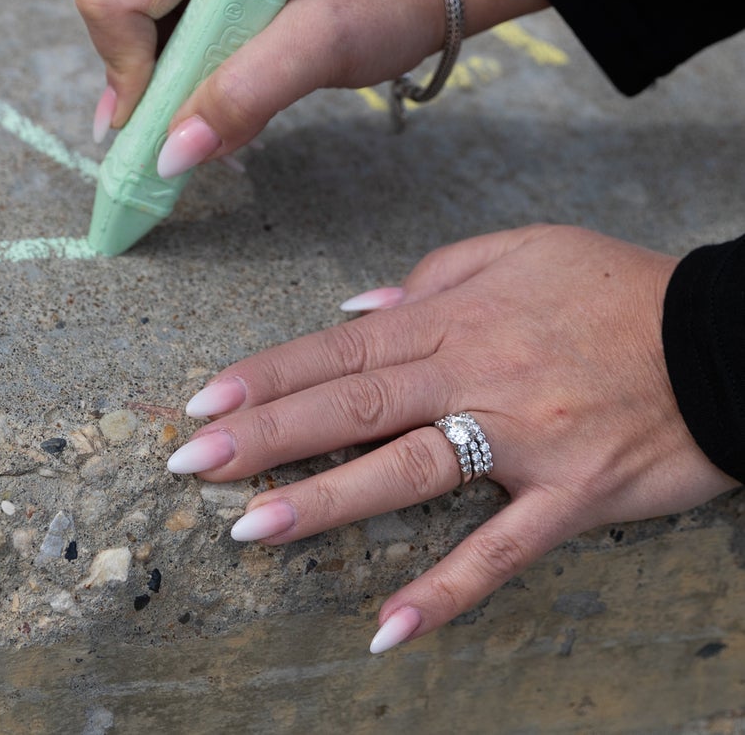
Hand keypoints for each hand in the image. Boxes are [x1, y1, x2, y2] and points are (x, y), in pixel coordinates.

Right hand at [74, 0, 545, 163]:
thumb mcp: (323, 44)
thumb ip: (245, 94)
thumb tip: (170, 155)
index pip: (113, 1)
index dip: (124, 69)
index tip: (165, 123)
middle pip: (116, 17)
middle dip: (140, 84)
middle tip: (188, 133)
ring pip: (137, 34)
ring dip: (164, 88)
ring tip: (214, 120)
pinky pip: (167, 37)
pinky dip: (183, 80)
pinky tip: (219, 102)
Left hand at [166, 224, 734, 652]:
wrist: (723, 334)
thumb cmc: (611, 287)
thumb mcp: (514, 252)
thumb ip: (429, 280)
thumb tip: (355, 311)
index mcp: (450, 318)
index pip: (336, 350)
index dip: (265, 375)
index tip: (202, 399)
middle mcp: (472, 376)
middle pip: (351, 407)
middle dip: (264, 434)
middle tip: (189, 461)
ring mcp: (520, 441)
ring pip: (406, 472)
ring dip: (325, 501)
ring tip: (250, 528)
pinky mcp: (571, 498)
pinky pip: (499, 552)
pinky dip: (446, 592)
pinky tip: (388, 628)